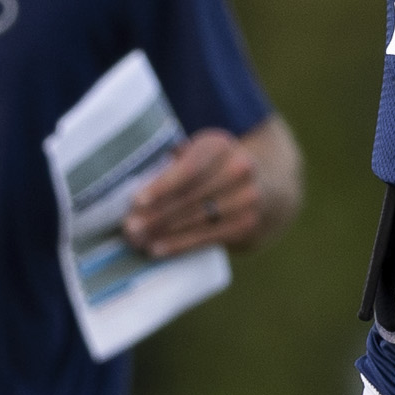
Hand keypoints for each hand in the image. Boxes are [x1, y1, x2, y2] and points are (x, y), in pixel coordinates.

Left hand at [122, 129, 262, 257]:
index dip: (162, 185)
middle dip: (156, 214)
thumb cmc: (213, 169)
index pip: (189, 167)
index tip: (137, 201)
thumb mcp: (198, 152)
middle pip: (190, 196)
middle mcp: (239, 168)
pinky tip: (158, 250)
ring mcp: (248, 198)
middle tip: (128, 228)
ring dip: (163, 233)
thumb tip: (135, 178)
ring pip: (197, 219)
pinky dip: (180, 245)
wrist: (266, 188)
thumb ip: (172, 159)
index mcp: (221, 144)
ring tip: (137, 241)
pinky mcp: (247, 224)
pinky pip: (207, 237)